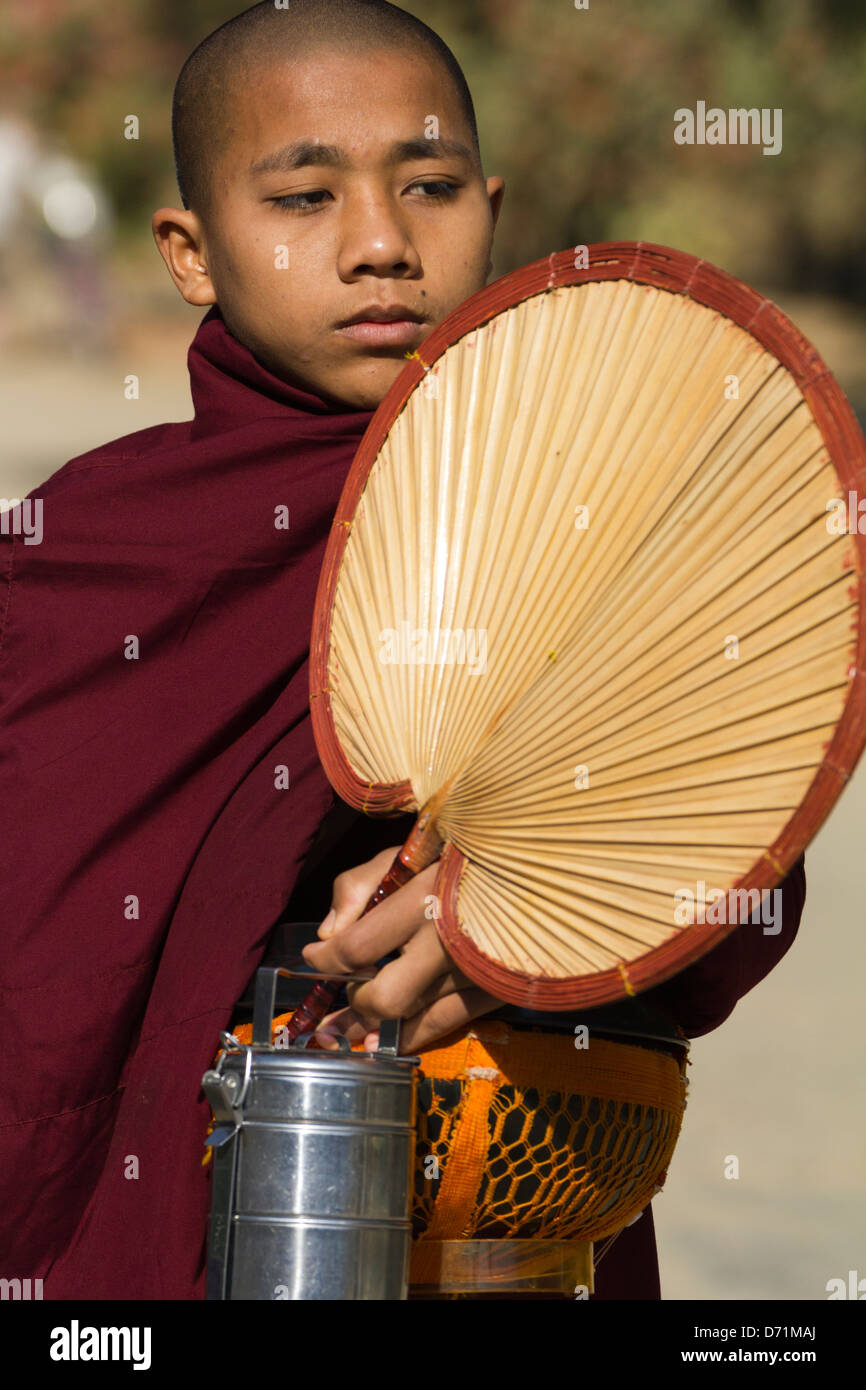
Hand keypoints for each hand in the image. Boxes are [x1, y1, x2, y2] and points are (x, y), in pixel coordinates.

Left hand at [300, 845, 502, 1051]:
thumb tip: (328, 934)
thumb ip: (357, 887)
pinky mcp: (497, 990)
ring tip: (346, 1033)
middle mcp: (449, 942)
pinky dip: (412, 1034)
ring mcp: (476, 973)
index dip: (325, 960)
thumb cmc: (460, 856)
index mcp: (424, 899)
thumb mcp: (405, 854)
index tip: (314, 957)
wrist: (536, 870)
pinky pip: (446, 1025)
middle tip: (346, 990)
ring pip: (412, 1020)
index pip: (357, 948)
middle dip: (355, 1000)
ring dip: (373, 1028)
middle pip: (384, 999)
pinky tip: (388, 1037)